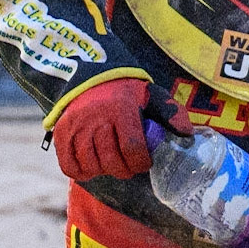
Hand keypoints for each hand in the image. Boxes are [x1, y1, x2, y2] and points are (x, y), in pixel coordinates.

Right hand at [50, 78, 191, 180]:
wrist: (88, 75)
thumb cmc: (124, 91)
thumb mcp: (150, 95)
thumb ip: (170, 113)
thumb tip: (187, 135)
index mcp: (121, 109)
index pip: (133, 148)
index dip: (141, 163)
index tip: (144, 163)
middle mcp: (96, 118)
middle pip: (112, 161)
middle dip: (125, 170)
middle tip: (130, 166)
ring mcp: (76, 126)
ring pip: (92, 166)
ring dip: (105, 171)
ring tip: (112, 164)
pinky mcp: (61, 133)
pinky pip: (69, 166)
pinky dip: (82, 172)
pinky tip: (92, 167)